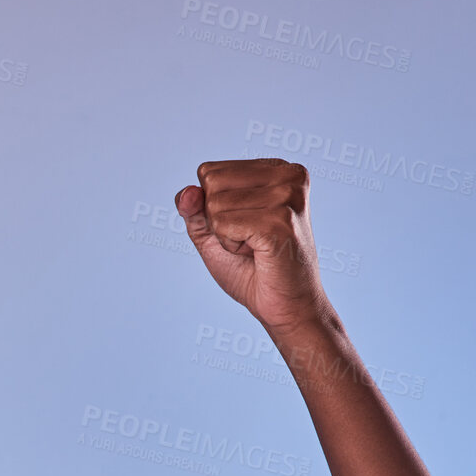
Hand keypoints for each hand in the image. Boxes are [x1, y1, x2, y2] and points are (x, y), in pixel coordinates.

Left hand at [175, 159, 335, 336]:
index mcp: (277, 168)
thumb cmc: (252, 270)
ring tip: (255, 247)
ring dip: (226, 235)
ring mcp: (287, 196)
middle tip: (249, 239)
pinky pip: (223, 224)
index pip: (210, 171)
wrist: (284, 306)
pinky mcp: (280, 221)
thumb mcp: (213, 232)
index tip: (244, 226)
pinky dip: (230, 246)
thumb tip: (186, 193)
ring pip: (215, 205)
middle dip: (218, 219)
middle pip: (211, 183)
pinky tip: (258, 253)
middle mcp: (288, 175)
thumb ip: (194, 208)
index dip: (213, 207)